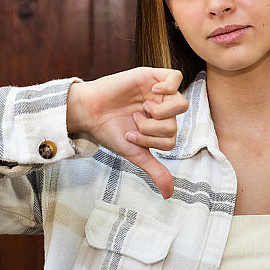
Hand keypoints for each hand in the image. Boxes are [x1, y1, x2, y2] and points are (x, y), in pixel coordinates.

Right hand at [67, 68, 187, 198]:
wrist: (88, 111)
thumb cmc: (110, 131)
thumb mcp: (135, 153)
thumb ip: (155, 170)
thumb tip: (168, 194)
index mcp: (160, 127)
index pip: (171, 139)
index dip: (150, 141)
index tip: (130, 135)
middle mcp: (163, 110)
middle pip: (175, 124)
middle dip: (151, 129)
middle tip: (133, 121)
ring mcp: (159, 92)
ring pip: (180, 104)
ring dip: (159, 112)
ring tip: (141, 108)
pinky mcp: (153, 75)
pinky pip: (176, 77)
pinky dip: (168, 87)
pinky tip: (153, 92)